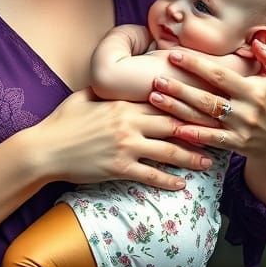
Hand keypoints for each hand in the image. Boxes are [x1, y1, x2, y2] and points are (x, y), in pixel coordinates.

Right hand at [34, 89, 213, 190]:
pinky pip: (151, 175)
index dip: (188, 104)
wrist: (44, 149)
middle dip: (200, 130)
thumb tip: (114, 81)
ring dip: (192, 158)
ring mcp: (126, 146)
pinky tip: (182, 185)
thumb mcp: (84, 97)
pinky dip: (169, 181)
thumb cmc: (62, 122)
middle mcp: (129, 123)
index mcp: (123, 104)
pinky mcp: (119, 168)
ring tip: (209, 162)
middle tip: (220, 133)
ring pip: (169, 152)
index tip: (206, 106)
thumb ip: (105, 91)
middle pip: (174, 125)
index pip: (164, 102)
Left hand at [148, 39, 265, 160]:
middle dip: (180, 88)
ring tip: (155, 97)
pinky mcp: (234, 145)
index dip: (196, 65)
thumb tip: (257, 40)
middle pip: (207, 98)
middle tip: (156, 78)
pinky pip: (211, 139)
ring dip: (177, 108)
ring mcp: (239, 129)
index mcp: (253, 90)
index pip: (220, 76)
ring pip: (203, 117)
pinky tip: (173, 127)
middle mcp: (245, 110)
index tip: (174, 55)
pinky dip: (193, 134)